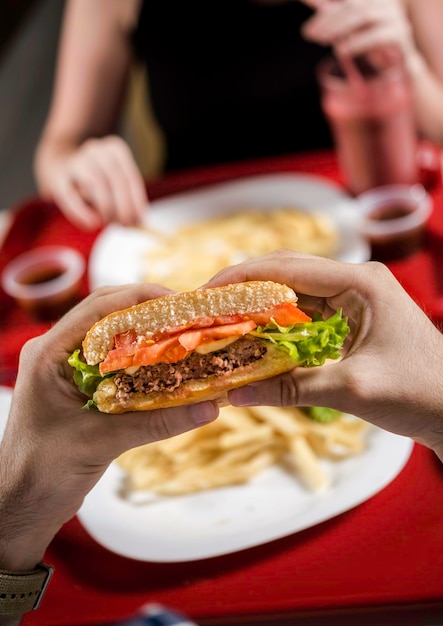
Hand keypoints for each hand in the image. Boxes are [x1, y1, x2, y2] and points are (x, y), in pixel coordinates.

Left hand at [0, 283, 217, 570]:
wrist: (21, 505)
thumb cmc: (45, 472)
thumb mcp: (103, 442)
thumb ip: (157, 423)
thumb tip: (209, 407)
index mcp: (48, 353)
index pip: (97, 308)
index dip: (139, 298)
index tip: (177, 302)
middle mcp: (55, 352)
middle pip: (105, 313)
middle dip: (146, 310)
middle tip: (185, 316)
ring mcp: (65, 369)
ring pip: (109, 334)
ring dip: (143, 331)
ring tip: (180, 334)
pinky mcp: (77, 387)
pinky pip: (111, 359)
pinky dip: (138, 356)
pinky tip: (163, 363)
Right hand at [37, 135, 147, 230]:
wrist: (60, 166)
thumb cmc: (96, 180)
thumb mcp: (115, 184)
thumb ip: (128, 200)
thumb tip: (140, 222)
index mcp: (115, 150)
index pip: (130, 177)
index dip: (136, 201)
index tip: (139, 220)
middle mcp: (96, 150)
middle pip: (115, 178)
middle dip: (123, 206)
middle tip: (125, 225)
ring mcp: (76, 160)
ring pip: (95, 182)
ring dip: (105, 206)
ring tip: (107, 222)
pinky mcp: (58, 177)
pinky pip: (70, 195)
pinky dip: (82, 212)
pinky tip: (91, 224)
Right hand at [203, 250, 442, 456]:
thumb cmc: (419, 392)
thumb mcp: (351, 389)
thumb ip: (290, 388)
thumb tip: (235, 393)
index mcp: (359, 283)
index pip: (288, 267)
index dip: (243, 277)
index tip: (208, 292)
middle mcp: (354, 282)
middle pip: (286, 273)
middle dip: (245, 288)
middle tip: (208, 308)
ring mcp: (353, 299)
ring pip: (293, 294)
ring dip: (259, 307)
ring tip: (223, 322)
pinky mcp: (350, 319)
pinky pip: (305, 315)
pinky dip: (277, 325)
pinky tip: (255, 339)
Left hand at [300, 0, 418, 71]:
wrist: (399, 68)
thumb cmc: (372, 45)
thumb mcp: (351, 31)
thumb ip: (335, 20)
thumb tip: (311, 14)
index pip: (347, 0)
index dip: (327, 3)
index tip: (308, 15)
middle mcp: (385, 2)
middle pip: (353, 4)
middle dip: (328, 18)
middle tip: (308, 33)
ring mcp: (394, 17)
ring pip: (364, 15)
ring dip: (339, 28)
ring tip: (321, 40)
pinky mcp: (400, 35)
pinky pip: (377, 36)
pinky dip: (357, 43)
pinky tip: (341, 51)